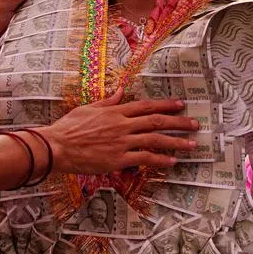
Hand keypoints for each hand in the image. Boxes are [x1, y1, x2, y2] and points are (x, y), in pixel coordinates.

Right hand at [41, 89, 197, 174]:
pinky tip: (172, 162)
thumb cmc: (69, 128)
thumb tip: (121, 91)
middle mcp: (122, 125)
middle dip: (178, 122)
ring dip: (176, 142)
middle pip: (156, 121)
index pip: (146, 106)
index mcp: (115, 112)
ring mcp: (121, 142)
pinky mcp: (118, 159)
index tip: (181, 105)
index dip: (166, 105)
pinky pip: (144, 158)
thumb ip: (108, 102)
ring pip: (155, 139)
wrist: (57, 147)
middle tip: (194, 124)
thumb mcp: (88, 108)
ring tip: (191, 144)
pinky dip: (160, 159)